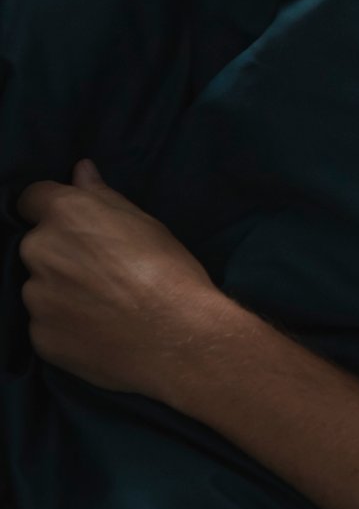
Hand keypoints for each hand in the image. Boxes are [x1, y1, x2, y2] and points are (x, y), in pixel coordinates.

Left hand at [16, 159, 232, 402]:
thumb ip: (103, 196)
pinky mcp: (38, 337)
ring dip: (63, 288)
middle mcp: (40, 251)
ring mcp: (35, 298)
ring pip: (42, 285)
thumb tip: (80, 171)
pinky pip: (47, 321)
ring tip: (105, 302)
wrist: (175, 335)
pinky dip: (66, 321)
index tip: (76, 220)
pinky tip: (99, 327)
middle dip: (62, 251)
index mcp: (67, 215)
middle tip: (103, 267)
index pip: (32, 197)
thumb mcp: (145, 222)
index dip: (52, 206)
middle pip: (39, 244)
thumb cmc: (169, 268)